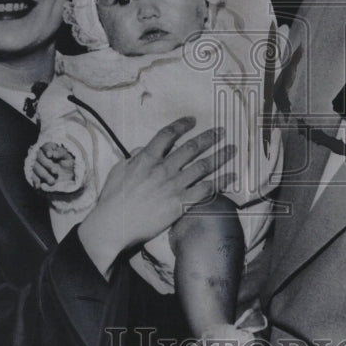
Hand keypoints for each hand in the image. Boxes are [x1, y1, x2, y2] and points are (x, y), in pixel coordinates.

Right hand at [31, 142, 76, 189]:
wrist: (69, 176)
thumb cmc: (69, 163)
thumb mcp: (69, 157)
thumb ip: (62, 154)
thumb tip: (53, 154)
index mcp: (50, 148)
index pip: (46, 146)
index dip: (47, 150)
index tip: (50, 155)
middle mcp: (42, 155)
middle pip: (40, 157)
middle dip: (47, 164)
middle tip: (55, 171)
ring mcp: (37, 164)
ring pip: (36, 167)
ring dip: (44, 174)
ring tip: (52, 182)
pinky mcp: (35, 174)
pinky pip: (32, 176)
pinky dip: (35, 181)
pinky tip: (39, 186)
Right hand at [78, 117, 235, 277]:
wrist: (113, 226)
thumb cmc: (112, 199)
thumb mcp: (118, 170)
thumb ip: (134, 157)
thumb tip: (144, 149)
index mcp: (146, 159)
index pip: (167, 135)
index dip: (181, 125)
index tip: (192, 120)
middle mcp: (163, 169)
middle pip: (191, 148)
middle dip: (209, 137)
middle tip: (221, 131)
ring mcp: (173, 186)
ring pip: (203, 166)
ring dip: (221, 156)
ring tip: (232, 149)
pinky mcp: (179, 204)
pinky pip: (205, 190)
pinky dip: (220, 182)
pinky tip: (231, 176)